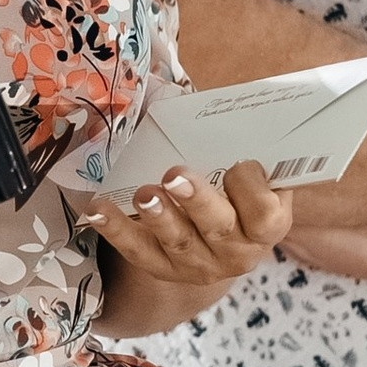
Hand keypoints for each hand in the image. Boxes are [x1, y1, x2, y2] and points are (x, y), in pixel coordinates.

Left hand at [77, 159, 296, 329]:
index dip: (251, 186)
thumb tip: (210, 98)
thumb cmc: (241, 190)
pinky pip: (138, 251)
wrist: (224, 237)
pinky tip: (99, 210)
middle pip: (217, 227)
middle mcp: (237, 252)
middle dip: (195, 201)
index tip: (239, 161)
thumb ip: (248, 143)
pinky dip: (117, 230)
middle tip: (173, 176)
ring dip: (158, 217)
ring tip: (143, 193)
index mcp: (268, 226)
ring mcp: (200, 265)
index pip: (264, 212)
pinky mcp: (164, 268)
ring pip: (178, 242)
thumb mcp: (257, 172)